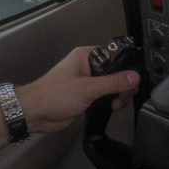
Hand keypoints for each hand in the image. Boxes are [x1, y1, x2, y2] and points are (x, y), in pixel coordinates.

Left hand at [17, 46, 139, 134]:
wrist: (36, 113)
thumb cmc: (52, 95)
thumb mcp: (87, 88)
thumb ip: (112, 82)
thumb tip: (133, 77)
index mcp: (85, 56)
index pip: (113, 55)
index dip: (125, 67)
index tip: (132, 79)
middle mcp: (86, 67)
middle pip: (115, 72)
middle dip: (122, 85)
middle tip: (124, 95)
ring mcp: (86, 82)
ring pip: (111, 85)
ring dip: (118, 95)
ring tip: (116, 103)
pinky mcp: (86, 96)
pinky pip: (105, 96)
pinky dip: (111, 102)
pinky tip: (111, 107)